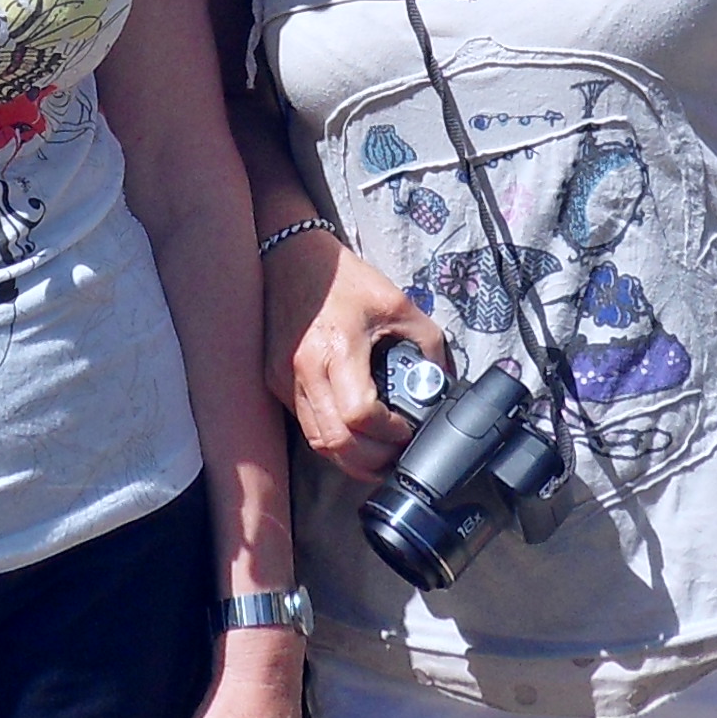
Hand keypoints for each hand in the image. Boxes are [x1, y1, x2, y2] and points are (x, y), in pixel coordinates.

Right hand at [265, 231, 448, 483]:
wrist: (291, 257)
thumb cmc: (345, 279)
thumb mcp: (399, 304)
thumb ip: (427, 346)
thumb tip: (440, 385)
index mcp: (337, 348)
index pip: (360, 415)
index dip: (389, 433)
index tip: (408, 429)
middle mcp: (305, 370)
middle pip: (335, 442)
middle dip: (372, 460)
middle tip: (397, 455)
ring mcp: (284, 379)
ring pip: (317, 442)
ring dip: (350, 458)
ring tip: (380, 453)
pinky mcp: (276, 382)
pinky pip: (306, 425)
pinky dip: (332, 439)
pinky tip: (355, 434)